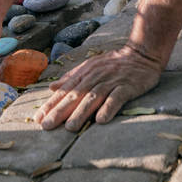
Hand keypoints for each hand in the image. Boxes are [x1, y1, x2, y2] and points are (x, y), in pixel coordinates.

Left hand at [34, 45, 162, 131]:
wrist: (142, 53)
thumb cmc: (114, 63)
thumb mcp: (91, 66)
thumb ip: (71, 77)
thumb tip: (51, 87)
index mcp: (85, 72)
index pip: (65, 90)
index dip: (51, 104)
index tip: (38, 118)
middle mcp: (96, 76)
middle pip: (76, 95)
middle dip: (60, 111)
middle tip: (47, 126)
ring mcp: (112, 81)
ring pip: (94, 97)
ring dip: (81, 112)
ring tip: (70, 127)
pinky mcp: (127, 86)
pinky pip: (117, 97)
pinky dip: (109, 108)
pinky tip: (102, 120)